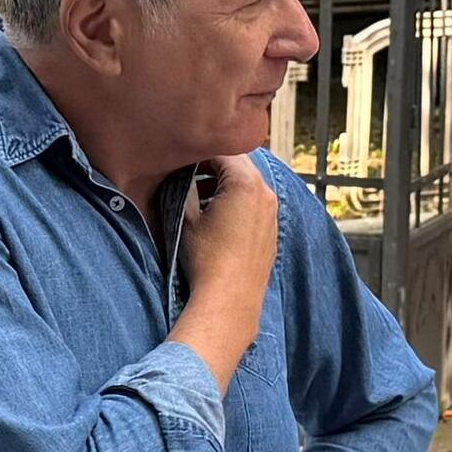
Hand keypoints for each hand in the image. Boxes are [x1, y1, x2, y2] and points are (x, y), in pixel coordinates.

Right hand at [167, 156, 279, 382]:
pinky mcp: (271, 230)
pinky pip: (255, 203)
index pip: (221, 150)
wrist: (229, 301)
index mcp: (246, 183)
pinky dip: (236, 201)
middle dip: (213, 164)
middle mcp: (266, 193)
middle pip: (239, 163)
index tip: (180, 156)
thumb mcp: (186, 217)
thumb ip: (183, 186)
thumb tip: (178, 171)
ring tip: (199, 196)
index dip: (198, 150)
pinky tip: (216, 216)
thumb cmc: (205, 259)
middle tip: (187, 172)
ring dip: (224, 183)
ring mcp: (272, 212)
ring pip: (248, 183)